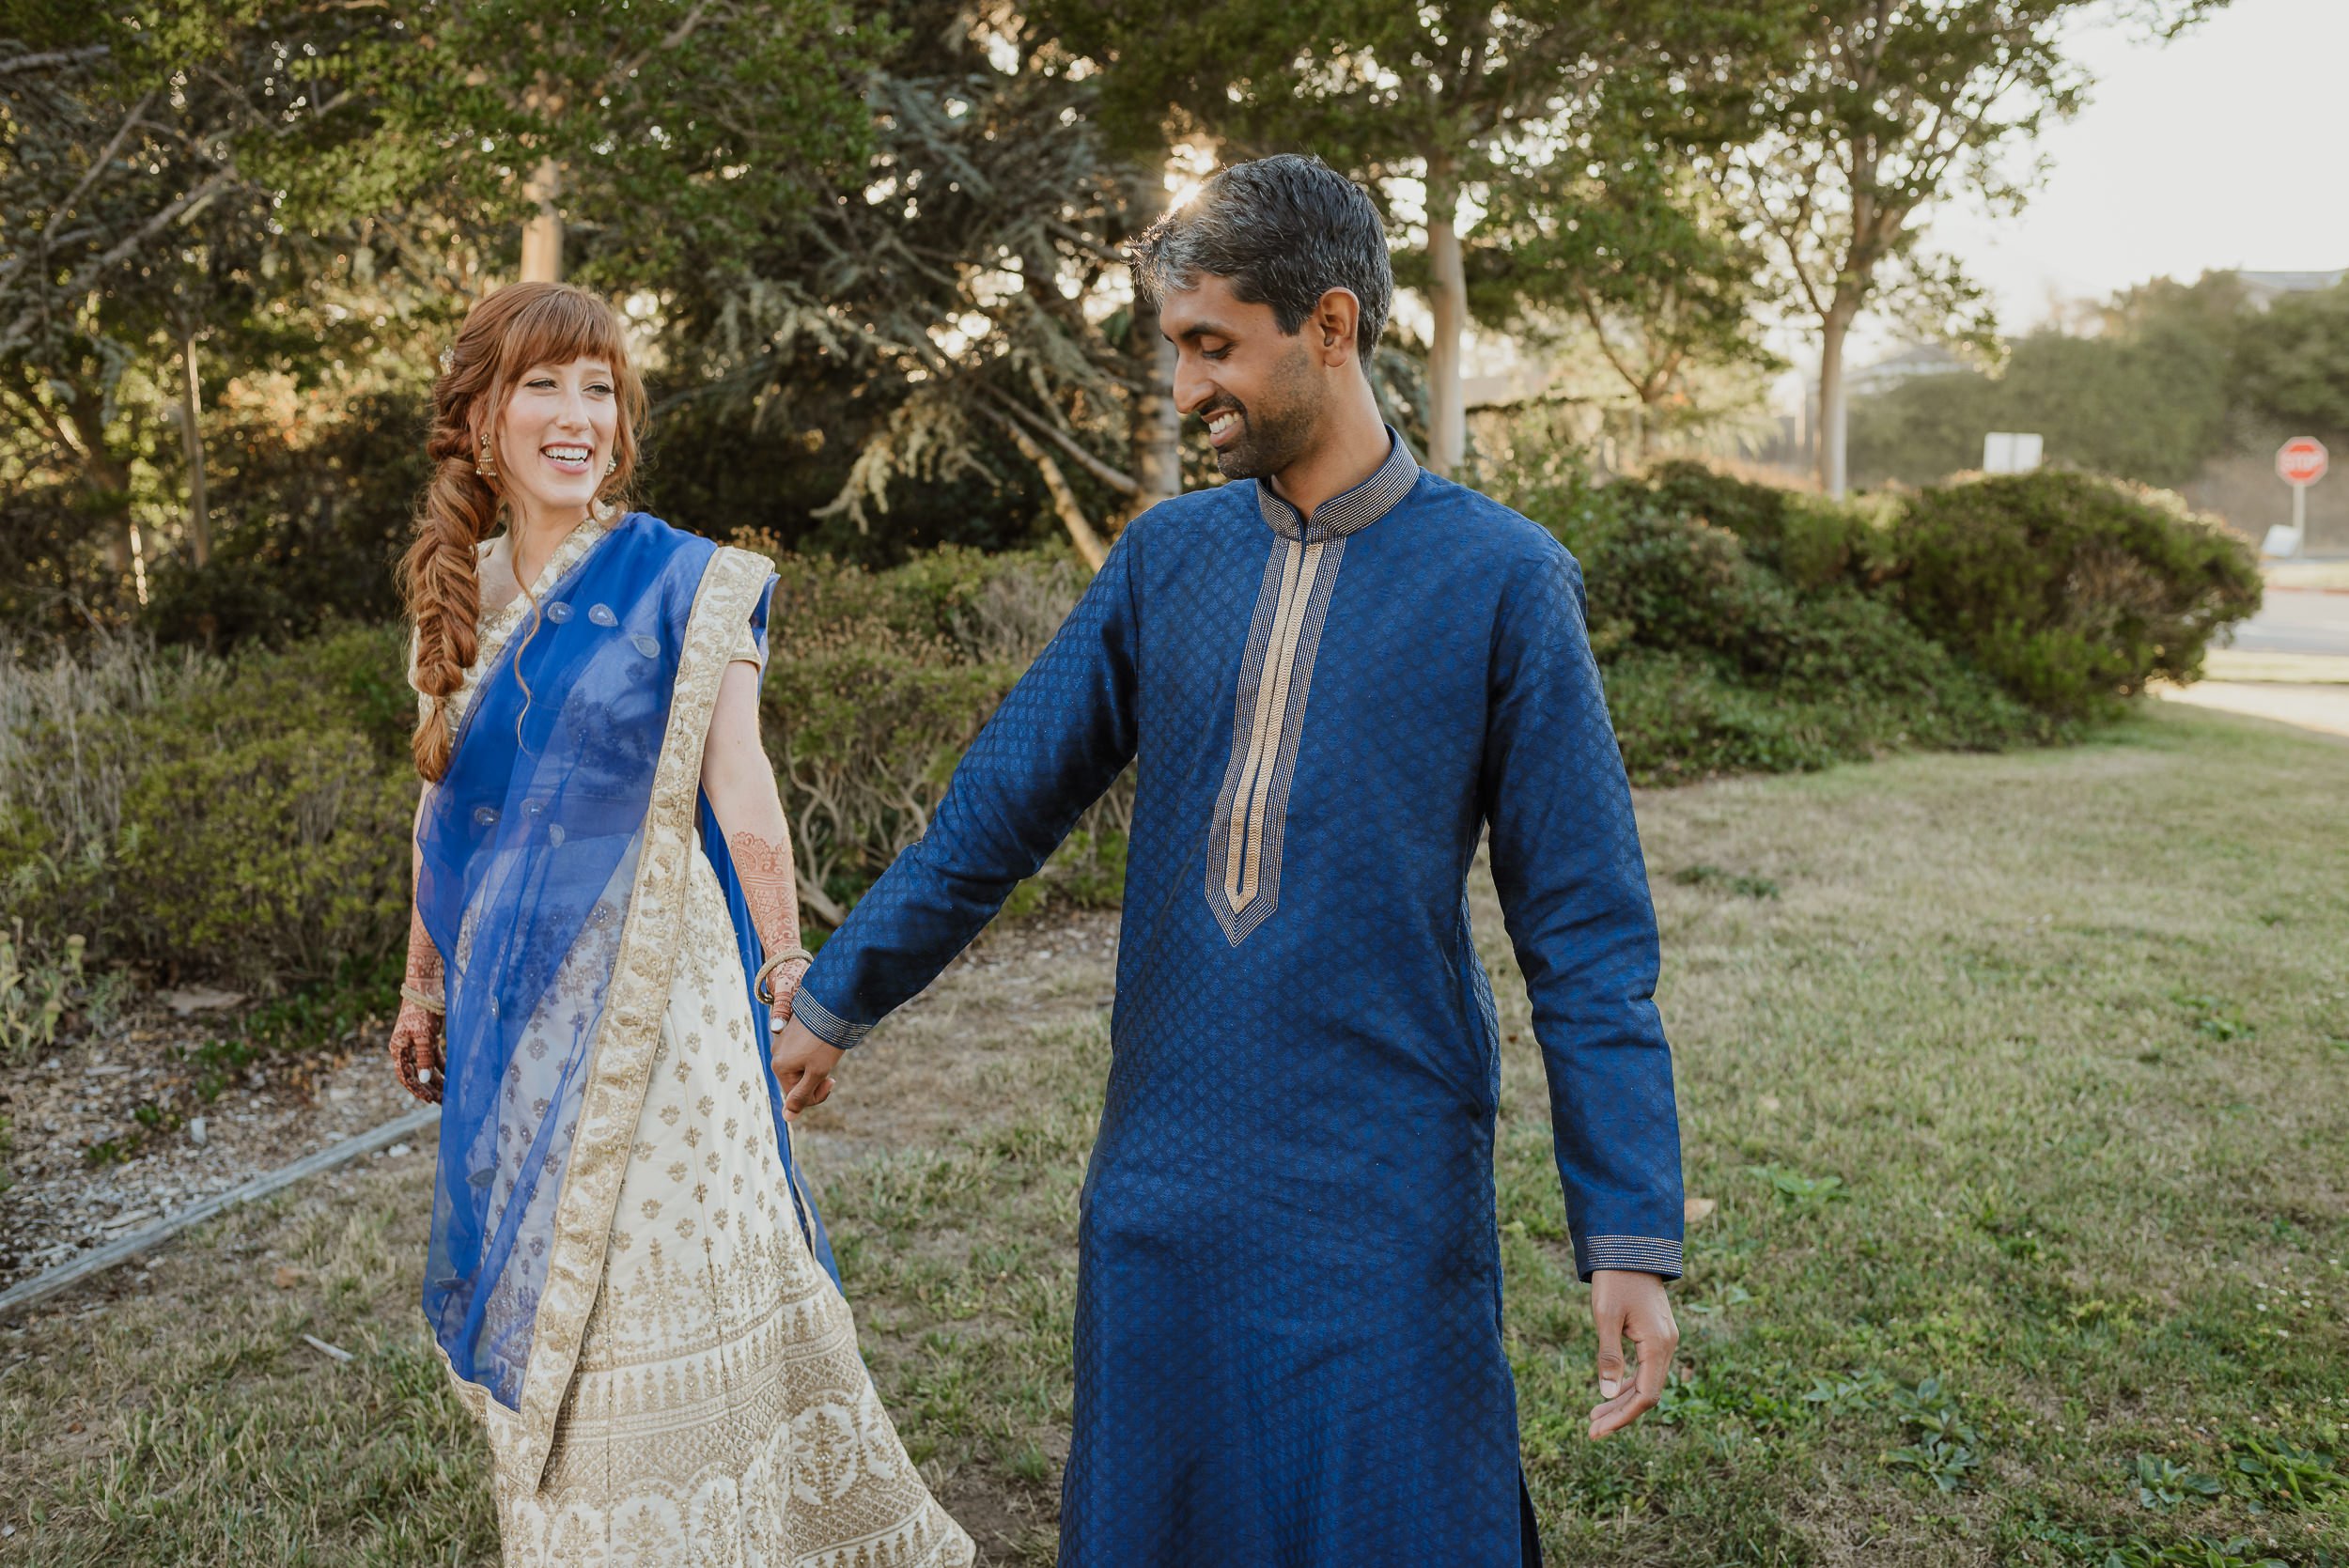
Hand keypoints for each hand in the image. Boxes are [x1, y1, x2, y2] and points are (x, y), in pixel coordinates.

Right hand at [388, 1001, 445, 1104]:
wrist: (426, 987)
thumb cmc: (423, 1010)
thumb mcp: (424, 1036)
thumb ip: (424, 1058)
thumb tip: (423, 1079)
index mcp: (398, 1049)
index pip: (405, 1076)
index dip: (417, 1089)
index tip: (430, 1099)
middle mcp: (405, 1048)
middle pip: (417, 1074)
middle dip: (429, 1088)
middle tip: (443, 1101)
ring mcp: (416, 1044)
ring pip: (426, 1067)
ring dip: (437, 1079)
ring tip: (449, 1092)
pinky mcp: (427, 1038)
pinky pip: (433, 1057)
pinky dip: (441, 1066)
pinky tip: (451, 1075)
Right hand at [769, 1011, 842, 1119]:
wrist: (832, 1006)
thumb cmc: (825, 1042)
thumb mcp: (816, 1073)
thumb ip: (802, 1096)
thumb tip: (787, 1118)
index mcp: (779, 1067)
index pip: (797, 1096)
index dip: (817, 1094)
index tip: (833, 1081)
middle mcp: (776, 1054)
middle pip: (797, 1081)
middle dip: (815, 1080)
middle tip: (831, 1070)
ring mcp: (782, 1041)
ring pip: (801, 1066)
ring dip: (815, 1066)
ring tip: (828, 1053)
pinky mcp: (791, 1030)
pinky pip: (801, 1051)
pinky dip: (814, 1053)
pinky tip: (823, 1043)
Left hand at [1587, 1269, 1677, 1438]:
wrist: (1630, 1248)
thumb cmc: (1614, 1280)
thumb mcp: (1605, 1317)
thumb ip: (1608, 1356)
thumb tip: (1605, 1395)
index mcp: (1657, 1345)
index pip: (1645, 1396)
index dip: (1622, 1417)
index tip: (1597, 1430)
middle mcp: (1667, 1346)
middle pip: (1647, 1393)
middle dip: (1619, 1414)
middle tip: (1591, 1430)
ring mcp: (1665, 1340)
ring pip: (1647, 1382)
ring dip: (1622, 1401)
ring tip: (1595, 1417)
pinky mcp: (1657, 1334)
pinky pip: (1646, 1368)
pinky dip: (1628, 1383)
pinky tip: (1610, 1392)